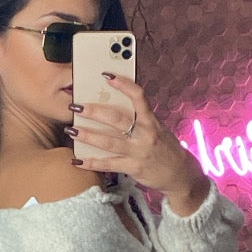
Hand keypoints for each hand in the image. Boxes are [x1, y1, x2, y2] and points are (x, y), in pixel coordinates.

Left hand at [72, 74, 209, 215]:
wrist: (180, 174)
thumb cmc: (165, 148)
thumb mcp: (157, 129)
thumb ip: (140, 118)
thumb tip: (116, 104)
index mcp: (151, 121)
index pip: (139, 97)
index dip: (123, 85)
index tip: (107, 76)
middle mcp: (145, 134)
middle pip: (116, 120)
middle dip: (94, 112)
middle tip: (76, 106)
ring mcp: (138, 152)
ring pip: (108, 142)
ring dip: (87, 136)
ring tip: (71, 130)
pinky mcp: (133, 168)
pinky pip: (108, 165)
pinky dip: (91, 163)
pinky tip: (77, 161)